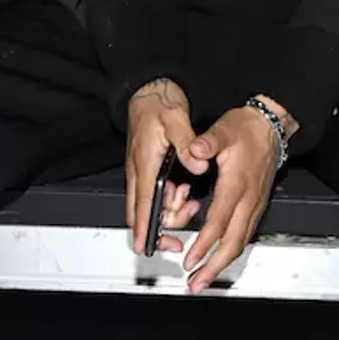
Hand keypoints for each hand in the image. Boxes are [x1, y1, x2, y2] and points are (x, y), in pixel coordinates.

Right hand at [125, 77, 208, 256]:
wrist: (148, 93)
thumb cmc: (157, 105)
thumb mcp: (176, 120)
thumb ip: (189, 144)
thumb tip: (200, 162)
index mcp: (144, 163)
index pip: (142, 204)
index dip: (144, 228)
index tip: (146, 246)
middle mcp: (139, 172)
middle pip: (140, 214)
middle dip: (159, 229)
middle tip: (180, 235)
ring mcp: (141, 173)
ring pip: (149, 208)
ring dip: (170, 212)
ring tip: (189, 202)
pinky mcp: (146, 171)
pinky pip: (155, 197)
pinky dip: (170, 201)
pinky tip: (184, 192)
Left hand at [181, 98, 297, 295]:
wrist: (271, 126)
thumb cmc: (247, 129)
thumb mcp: (224, 130)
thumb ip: (208, 142)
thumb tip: (193, 150)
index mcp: (237, 184)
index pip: (220, 221)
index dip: (206, 243)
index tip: (191, 260)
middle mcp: (249, 200)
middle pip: (234, 242)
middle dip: (215, 267)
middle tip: (196, 284)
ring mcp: (255, 205)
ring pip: (240, 242)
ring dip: (222, 264)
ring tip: (204, 279)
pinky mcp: (256, 206)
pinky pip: (244, 235)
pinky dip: (230, 252)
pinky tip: (219, 260)